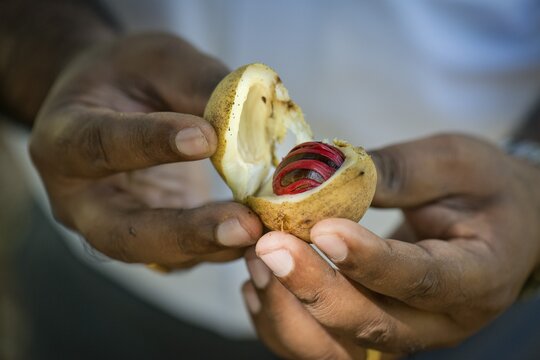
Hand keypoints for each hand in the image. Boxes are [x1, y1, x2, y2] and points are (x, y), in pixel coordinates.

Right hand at [30, 33, 261, 268]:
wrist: (110, 106)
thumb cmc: (128, 77)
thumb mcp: (157, 59)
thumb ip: (197, 84)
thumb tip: (255, 123)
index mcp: (65, 138)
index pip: (102, 145)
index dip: (153, 143)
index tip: (207, 138)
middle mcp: (80, 197)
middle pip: (123, 233)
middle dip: (186, 234)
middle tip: (244, 226)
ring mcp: (112, 225)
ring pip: (156, 255)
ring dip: (213, 248)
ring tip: (265, 230)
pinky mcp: (147, 237)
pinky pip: (182, 256)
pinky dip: (222, 249)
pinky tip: (260, 234)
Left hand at [242, 134, 539, 357]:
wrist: (503, 227)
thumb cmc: (485, 190)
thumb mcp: (458, 162)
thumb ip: (401, 169)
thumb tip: (330, 172)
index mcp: (479, 274)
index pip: (423, 279)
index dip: (370, 260)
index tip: (323, 229)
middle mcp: (441, 321)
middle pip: (373, 325)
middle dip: (315, 287)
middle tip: (270, 244)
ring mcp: (405, 335)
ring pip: (340, 351)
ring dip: (291, 311)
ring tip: (258, 259)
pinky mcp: (374, 334)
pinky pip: (322, 348)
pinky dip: (283, 323)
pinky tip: (258, 285)